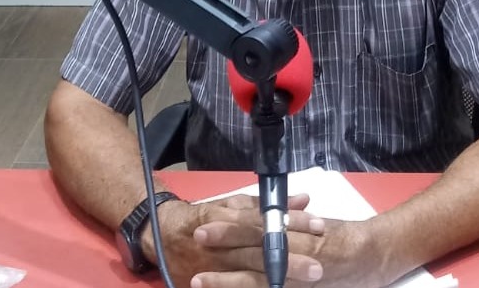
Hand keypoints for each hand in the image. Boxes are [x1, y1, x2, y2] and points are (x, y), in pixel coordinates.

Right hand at [145, 193, 324, 287]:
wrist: (159, 233)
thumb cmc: (201, 217)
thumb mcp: (230, 205)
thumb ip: (265, 205)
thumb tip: (303, 199)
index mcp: (226, 218)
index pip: (263, 221)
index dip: (290, 224)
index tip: (319, 226)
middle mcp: (220, 244)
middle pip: (259, 252)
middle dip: (288, 259)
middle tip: (318, 265)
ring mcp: (215, 267)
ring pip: (250, 274)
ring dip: (278, 279)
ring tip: (307, 282)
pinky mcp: (208, 284)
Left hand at [192, 214, 394, 287]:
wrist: (377, 257)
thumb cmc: (344, 237)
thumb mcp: (315, 223)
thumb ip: (288, 220)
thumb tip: (258, 213)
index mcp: (298, 232)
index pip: (259, 227)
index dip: (230, 227)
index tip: (203, 225)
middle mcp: (298, 255)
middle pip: (255, 253)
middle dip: (224, 251)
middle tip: (194, 246)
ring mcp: (299, 278)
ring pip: (260, 280)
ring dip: (228, 281)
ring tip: (199, 280)